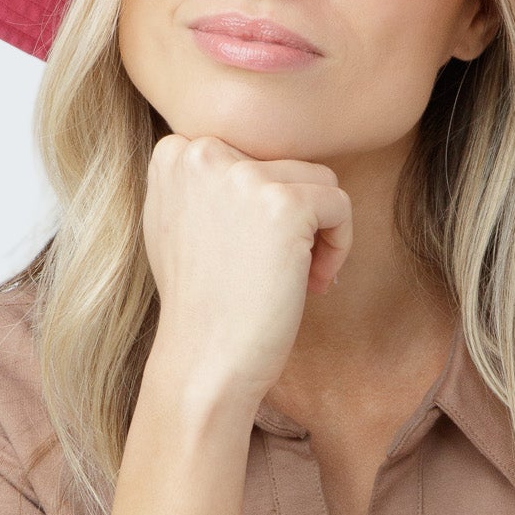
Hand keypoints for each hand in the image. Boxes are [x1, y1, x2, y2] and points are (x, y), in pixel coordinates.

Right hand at [141, 132, 352, 402]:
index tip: (253, 250)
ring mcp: (242, 175)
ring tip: (298, 278)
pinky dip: (340, 246)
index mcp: (174, 154)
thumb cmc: (200, 304)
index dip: (263, 204)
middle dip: (294, 217)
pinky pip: (340, 205)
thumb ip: (206, 181)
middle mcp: (201, 153)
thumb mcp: (178, 222)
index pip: (251, 153)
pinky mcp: (283, 204)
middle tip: (277, 271)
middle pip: (286, 164)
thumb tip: (252, 161)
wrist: (203, 361)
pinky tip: (314, 283)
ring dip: (319, 231)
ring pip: (318, 181)